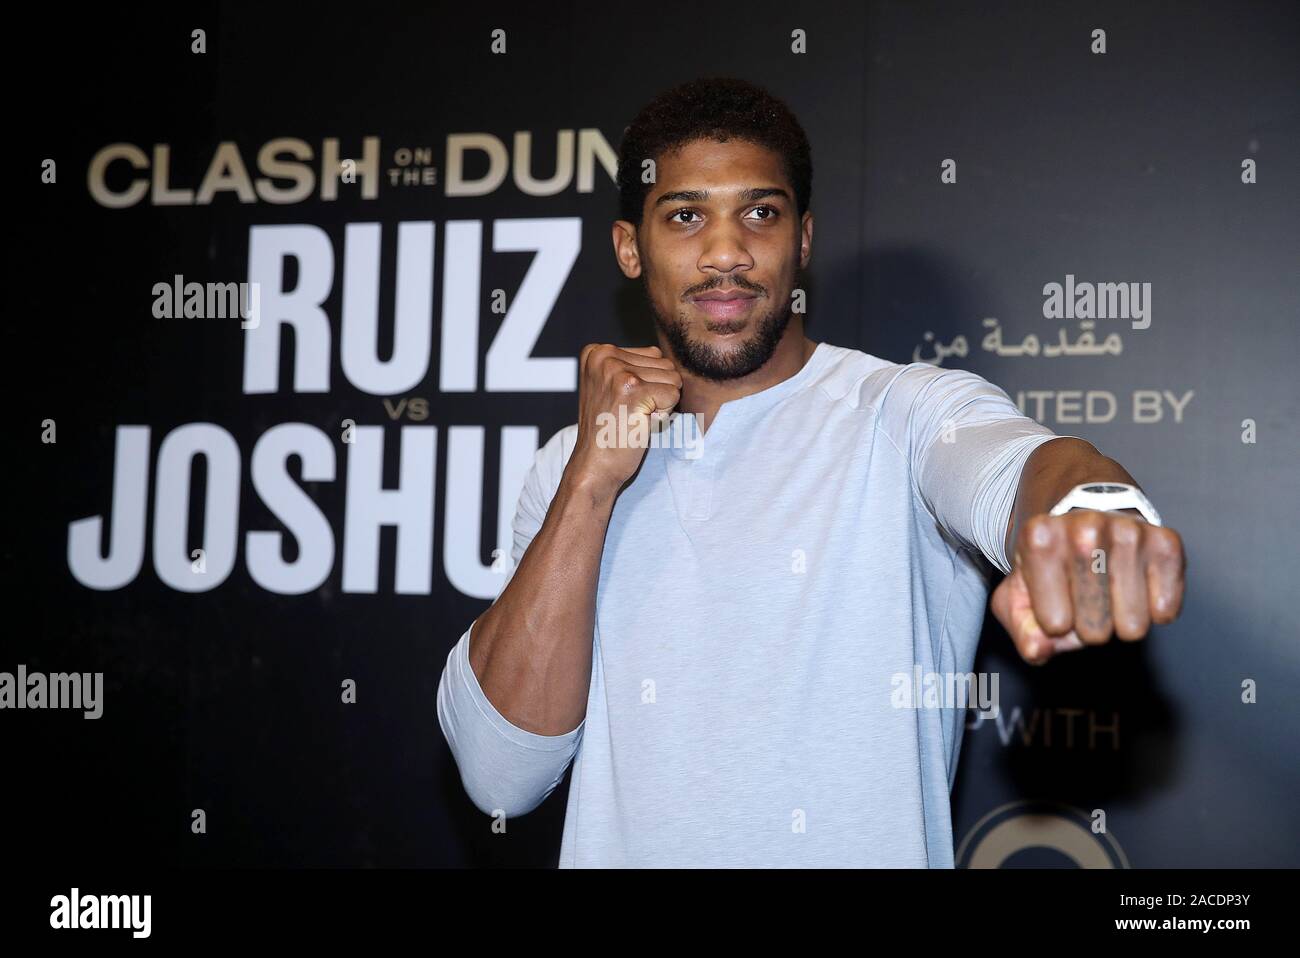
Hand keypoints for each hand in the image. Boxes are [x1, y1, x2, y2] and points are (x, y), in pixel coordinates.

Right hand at [567, 343, 682, 492]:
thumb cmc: (609, 431)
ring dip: (661, 404)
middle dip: (657, 393)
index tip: (622, 404)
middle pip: (665, 365)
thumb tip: (671, 360)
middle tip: (629, 414)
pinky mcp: (632, 389)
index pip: (654, 356)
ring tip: (634, 418)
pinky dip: (664, 415)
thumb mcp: (611, 387)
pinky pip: (673, 395)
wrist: (594, 467)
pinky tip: (639, 424)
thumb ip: (633, 366)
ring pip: (673, 379)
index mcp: (597, 351)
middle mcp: (604, 355)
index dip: (648, 385)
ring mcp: (616, 371)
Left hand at [990, 510, 1185, 664]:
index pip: (1055, 625)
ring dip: (1121, 621)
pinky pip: (1166, 611)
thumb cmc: (1050, 563)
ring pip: (1133, 626)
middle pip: (1096, 631)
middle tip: (1084, 598)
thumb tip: (1039, 650)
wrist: (1085, 516)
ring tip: (1108, 590)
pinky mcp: (1166, 543)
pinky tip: (1136, 586)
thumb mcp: (1018, 594)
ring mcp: (1129, 532)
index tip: (1054, 598)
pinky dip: (1153, 610)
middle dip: (1089, 628)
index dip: (1055, 624)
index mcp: (1040, 538)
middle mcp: (1085, 529)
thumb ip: (1021, 629)